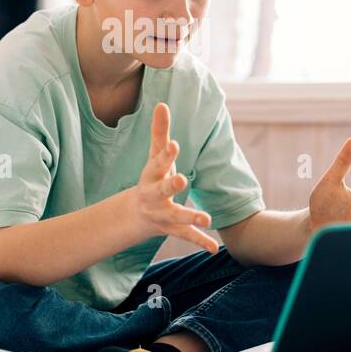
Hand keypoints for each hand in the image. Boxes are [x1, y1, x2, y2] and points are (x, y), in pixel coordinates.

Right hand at [131, 102, 218, 252]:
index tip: (174, 144)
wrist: (136, 214)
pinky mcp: (173, 228)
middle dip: (172, 185)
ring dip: (191, 217)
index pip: (157, 163)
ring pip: (176, 216)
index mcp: (151, 175)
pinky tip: (214, 248)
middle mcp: (155, 195)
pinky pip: (187, 236)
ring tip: (206, 218)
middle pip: (162, 190)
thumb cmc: (152, 177)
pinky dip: (200, 241)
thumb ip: (159, 132)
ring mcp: (163, 213)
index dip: (166, 154)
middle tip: (182, 178)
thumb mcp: (155, 156)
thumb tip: (162, 103)